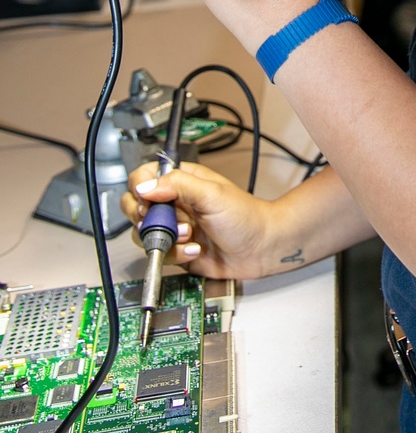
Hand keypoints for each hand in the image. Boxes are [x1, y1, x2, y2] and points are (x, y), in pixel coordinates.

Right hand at [122, 160, 274, 279]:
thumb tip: (144, 186)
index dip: (140, 190)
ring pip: (145, 233)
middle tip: (170, 223)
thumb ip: (177, 186)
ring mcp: (175, 227)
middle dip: (149, 219)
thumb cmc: (245, 216)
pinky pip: (160, 253)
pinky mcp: (177, 250)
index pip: (143, 178)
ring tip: (190, 236)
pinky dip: (176, 255)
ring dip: (166, 238)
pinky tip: (196, 251)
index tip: (149, 202)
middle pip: (136, 207)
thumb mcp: (212, 194)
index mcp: (181, 181)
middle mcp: (174, 203)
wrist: (262, 249)